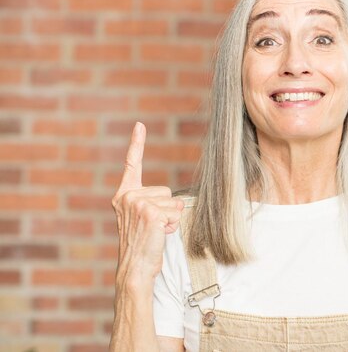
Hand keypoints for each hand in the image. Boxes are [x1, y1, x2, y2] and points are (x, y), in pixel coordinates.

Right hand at [111, 122, 182, 284]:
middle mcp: (128, 196)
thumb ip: (152, 202)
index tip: (140, 125)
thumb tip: (178, 202)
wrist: (135, 267)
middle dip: (167, 209)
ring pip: (173, 202)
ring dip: (171, 218)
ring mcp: (137, 203)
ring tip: (155, 232)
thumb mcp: (144, 218)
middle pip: (167, 190)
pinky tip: (159, 234)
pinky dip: (172, 225)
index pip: (133, 164)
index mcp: (125, 194)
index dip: (137, 143)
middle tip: (154, 227)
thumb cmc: (144, 244)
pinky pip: (175, 213)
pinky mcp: (149, 212)